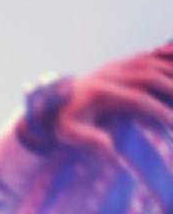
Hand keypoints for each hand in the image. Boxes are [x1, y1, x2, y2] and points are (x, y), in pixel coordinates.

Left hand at [54, 45, 172, 155]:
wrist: (53, 100)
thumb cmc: (64, 120)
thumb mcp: (69, 134)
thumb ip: (91, 142)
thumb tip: (114, 157)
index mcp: (98, 92)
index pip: (137, 99)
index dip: (158, 111)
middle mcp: (107, 74)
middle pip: (148, 76)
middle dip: (171, 89)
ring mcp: (113, 65)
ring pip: (150, 62)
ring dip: (171, 72)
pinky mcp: (117, 62)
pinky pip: (145, 56)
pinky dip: (163, 59)